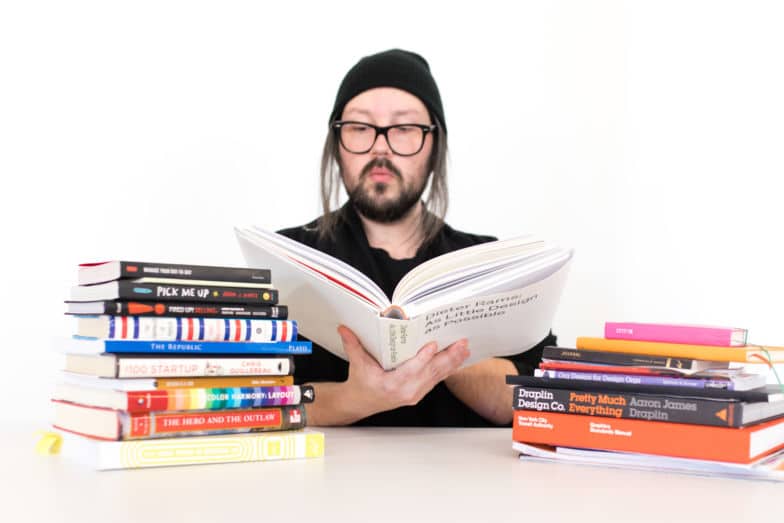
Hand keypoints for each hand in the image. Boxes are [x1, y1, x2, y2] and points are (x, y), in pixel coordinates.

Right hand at [338, 325, 469, 417]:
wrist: (361, 402)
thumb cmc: (361, 382)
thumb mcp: (357, 363)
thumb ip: (353, 345)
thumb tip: (344, 327)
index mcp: (391, 384)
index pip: (411, 370)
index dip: (423, 358)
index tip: (433, 345)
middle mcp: (407, 391)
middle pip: (431, 372)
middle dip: (448, 357)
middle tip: (461, 343)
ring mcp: (415, 393)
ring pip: (438, 376)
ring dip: (453, 362)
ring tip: (465, 348)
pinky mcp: (420, 392)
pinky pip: (437, 379)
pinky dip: (449, 368)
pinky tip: (459, 358)